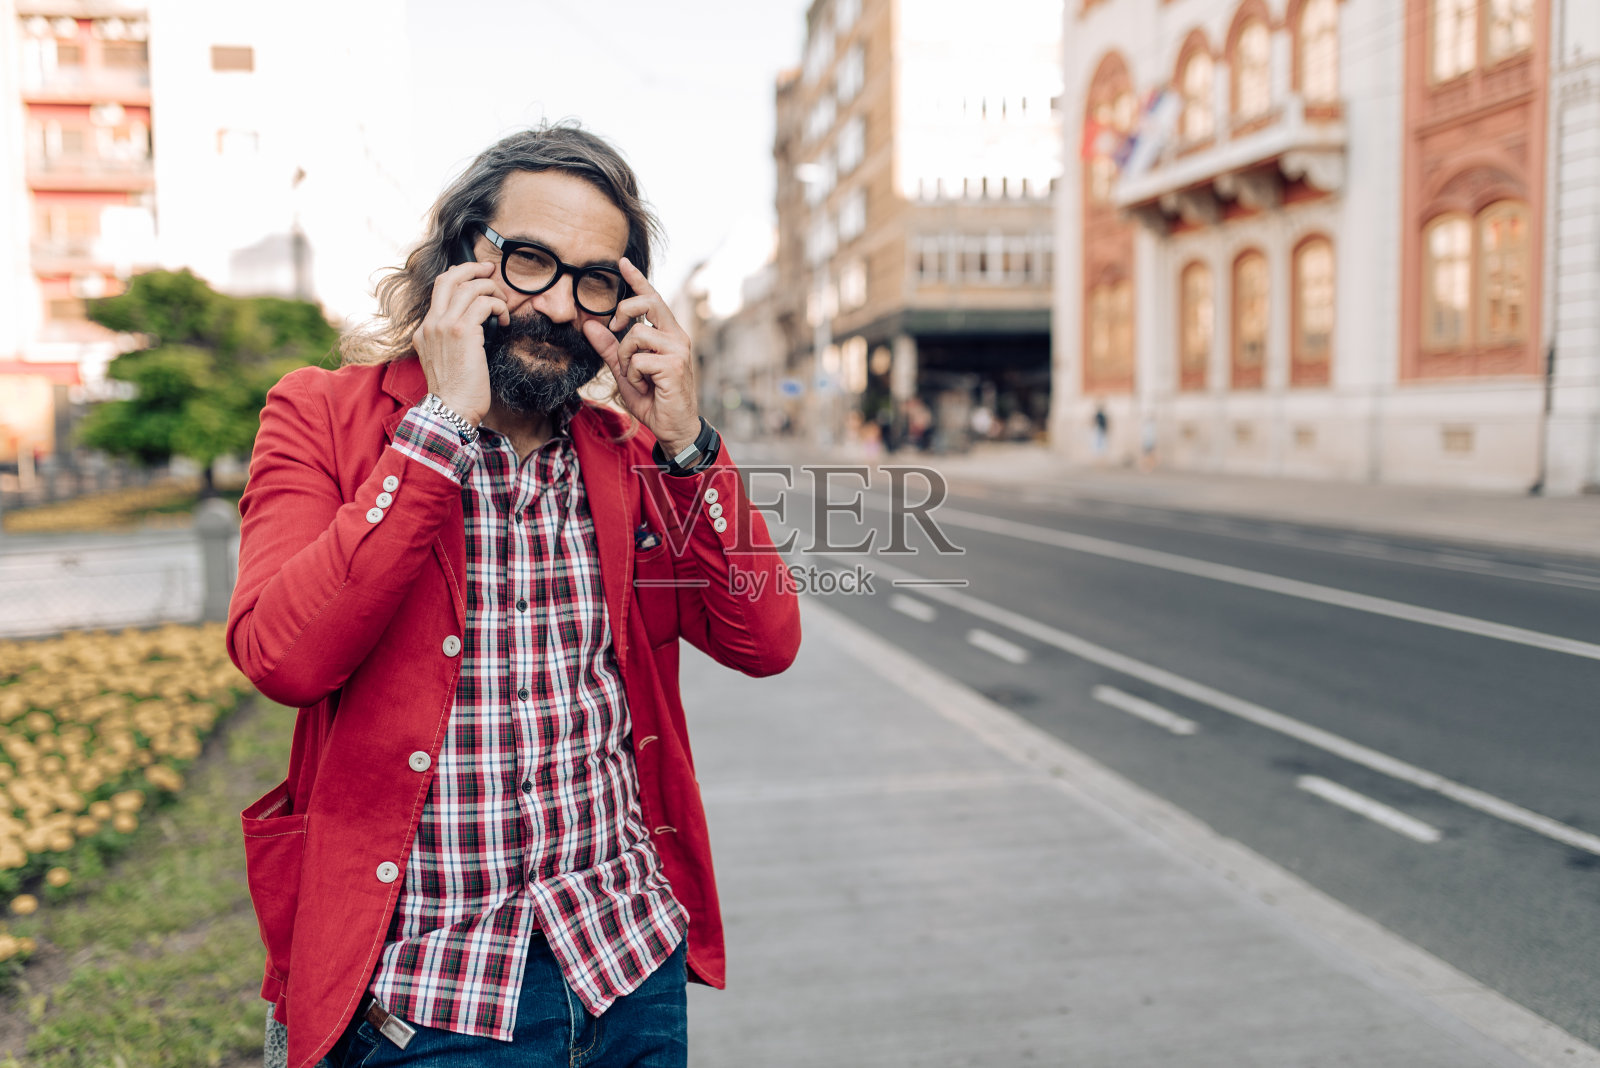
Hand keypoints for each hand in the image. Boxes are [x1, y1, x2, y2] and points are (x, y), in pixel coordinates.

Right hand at [410, 261, 508, 424]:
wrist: (451, 410)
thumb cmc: (456, 392)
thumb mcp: (446, 361)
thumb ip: (452, 341)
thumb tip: (475, 326)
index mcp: (424, 331)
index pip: (440, 290)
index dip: (460, 277)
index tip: (478, 276)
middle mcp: (431, 324)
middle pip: (449, 278)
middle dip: (473, 268)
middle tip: (491, 269)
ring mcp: (444, 327)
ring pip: (470, 288)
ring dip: (492, 291)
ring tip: (503, 305)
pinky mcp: (462, 333)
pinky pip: (484, 304)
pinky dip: (498, 307)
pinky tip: (504, 321)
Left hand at [582, 258, 700, 453]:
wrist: (674, 427)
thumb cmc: (653, 398)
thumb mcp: (625, 370)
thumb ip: (609, 348)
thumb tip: (588, 325)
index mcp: (668, 333)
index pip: (652, 299)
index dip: (637, 279)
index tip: (622, 262)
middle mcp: (677, 337)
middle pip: (647, 303)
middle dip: (624, 311)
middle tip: (615, 326)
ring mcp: (678, 350)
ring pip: (636, 335)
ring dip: (626, 358)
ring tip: (636, 377)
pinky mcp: (674, 366)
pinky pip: (638, 359)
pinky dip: (633, 375)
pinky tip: (645, 387)